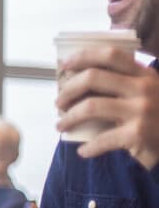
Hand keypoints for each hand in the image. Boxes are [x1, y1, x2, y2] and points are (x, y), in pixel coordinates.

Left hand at [57, 45, 158, 169]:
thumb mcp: (150, 91)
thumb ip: (126, 82)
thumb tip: (79, 82)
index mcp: (144, 74)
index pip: (110, 55)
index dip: (83, 56)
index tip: (64, 65)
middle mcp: (143, 88)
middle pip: (93, 78)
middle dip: (68, 90)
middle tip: (58, 102)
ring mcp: (141, 110)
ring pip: (90, 107)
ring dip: (69, 117)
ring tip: (61, 125)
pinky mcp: (138, 134)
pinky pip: (102, 139)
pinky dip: (88, 147)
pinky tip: (83, 151)